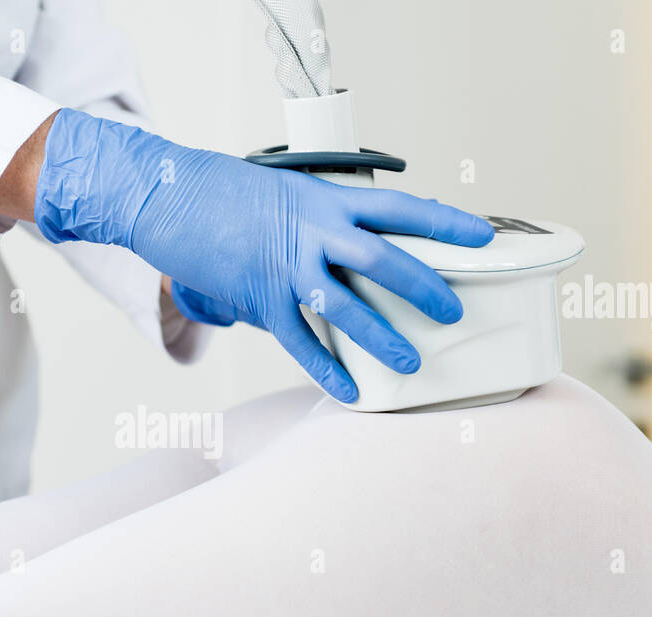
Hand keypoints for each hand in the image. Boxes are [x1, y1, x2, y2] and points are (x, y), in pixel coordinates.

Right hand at [34, 109, 493, 401]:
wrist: (169, 197)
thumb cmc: (226, 193)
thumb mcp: (287, 192)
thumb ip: (323, 221)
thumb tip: (350, 252)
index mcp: (327, 199)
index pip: (401, 209)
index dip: (445, 223)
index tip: (482, 236)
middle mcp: (314, 231)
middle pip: (386, 260)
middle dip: (426, 288)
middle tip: (454, 312)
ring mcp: (287, 266)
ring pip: (349, 306)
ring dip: (384, 337)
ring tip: (412, 362)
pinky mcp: (259, 297)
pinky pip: (301, 341)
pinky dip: (325, 368)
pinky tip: (348, 391)